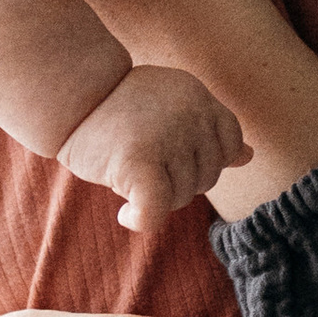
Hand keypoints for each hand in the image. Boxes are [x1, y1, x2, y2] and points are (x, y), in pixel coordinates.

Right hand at [56, 62, 250, 233]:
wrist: (68, 96)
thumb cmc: (118, 107)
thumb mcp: (172, 106)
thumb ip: (210, 129)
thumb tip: (249, 156)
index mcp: (199, 96)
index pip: (230, 144)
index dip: (202, 158)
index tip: (168, 151)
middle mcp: (190, 113)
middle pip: (207, 176)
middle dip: (177, 179)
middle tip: (139, 160)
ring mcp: (167, 137)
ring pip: (182, 196)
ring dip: (156, 196)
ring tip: (124, 171)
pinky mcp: (138, 162)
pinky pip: (156, 210)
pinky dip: (142, 220)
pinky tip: (126, 214)